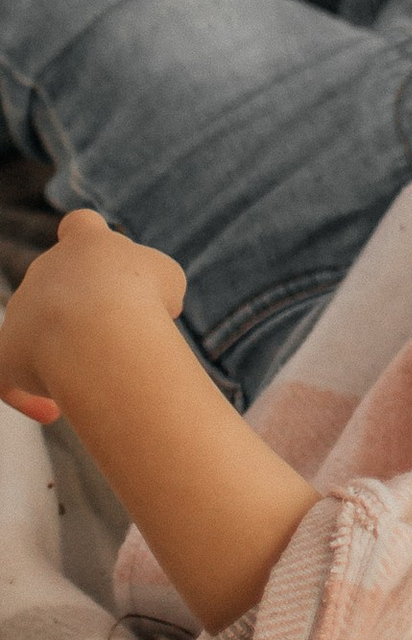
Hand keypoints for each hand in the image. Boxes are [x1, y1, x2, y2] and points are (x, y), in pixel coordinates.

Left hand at [0, 207, 185, 425]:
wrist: (98, 330)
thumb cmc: (142, 299)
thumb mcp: (167, 279)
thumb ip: (152, 284)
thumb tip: (146, 309)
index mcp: (86, 242)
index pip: (81, 227)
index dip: (91, 242)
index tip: (103, 262)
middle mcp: (45, 269)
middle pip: (61, 287)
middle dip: (86, 315)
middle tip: (120, 338)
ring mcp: (20, 309)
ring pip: (37, 334)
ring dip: (64, 358)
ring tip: (97, 378)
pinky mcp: (4, 351)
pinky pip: (6, 377)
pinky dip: (25, 396)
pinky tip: (50, 412)